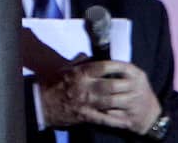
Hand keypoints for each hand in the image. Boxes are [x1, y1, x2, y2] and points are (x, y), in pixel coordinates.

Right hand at [40, 60, 161, 134]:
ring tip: (135, 101)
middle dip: (123, 85)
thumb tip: (92, 57)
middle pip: (110, 85)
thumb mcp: (66, 69)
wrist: (42, 103)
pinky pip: (104, 119)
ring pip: (109, 102)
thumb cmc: (53, 83)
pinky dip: (116, 120)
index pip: (102, 67)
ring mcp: (86, 103)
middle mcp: (85, 87)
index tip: (126, 66)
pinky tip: (126, 120)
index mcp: (80, 74)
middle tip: (134, 84)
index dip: (116, 66)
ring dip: (123, 102)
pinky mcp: (85, 116)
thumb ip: (80, 64)